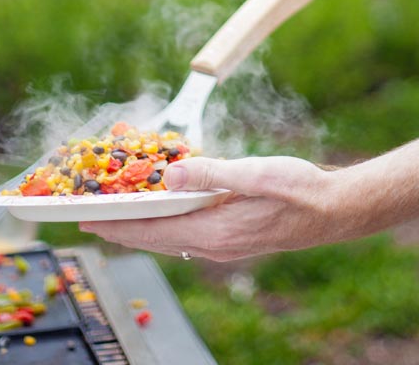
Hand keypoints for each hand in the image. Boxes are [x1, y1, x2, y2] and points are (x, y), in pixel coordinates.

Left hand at [80, 155, 343, 261]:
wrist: (335, 210)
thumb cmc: (300, 189)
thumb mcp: (257, 173)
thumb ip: (212, 173)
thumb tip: (170, 174)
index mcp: (213, 232)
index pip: (150, 231)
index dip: (114, 224)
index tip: (84, 218)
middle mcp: (212, 245)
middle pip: (153, 237)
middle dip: (119, 225)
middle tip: (87, 213)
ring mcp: (222, 244)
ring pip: (168, 235)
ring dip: (141, 221)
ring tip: (116, 208)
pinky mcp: (231, 236)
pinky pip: (186, 231)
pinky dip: (166, 218)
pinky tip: (163, 206)